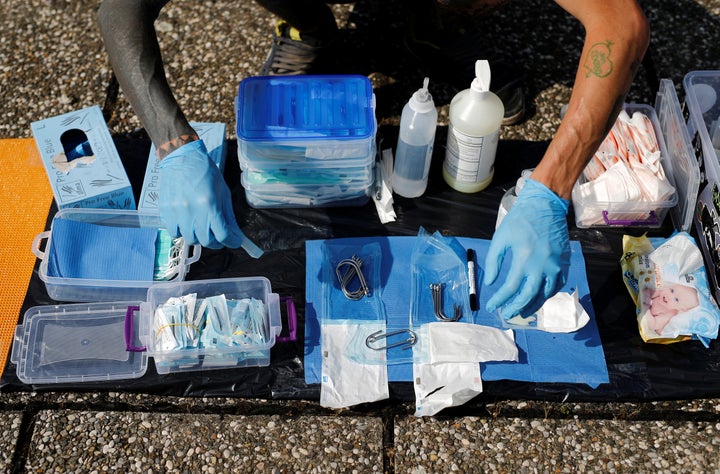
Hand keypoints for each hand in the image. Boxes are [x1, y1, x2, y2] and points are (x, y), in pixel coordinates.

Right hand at [159, 140, 242, 248]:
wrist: (182, 158)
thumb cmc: (206, 173)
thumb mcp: (223, 192)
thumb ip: (228, 216)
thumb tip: (235, 235)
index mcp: (209, 204)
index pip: (222, 235)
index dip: (231, 241)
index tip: (233, 241)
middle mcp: (192, 210)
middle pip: (206, 241)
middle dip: (215, 242)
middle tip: (218, 236)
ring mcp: (176, 212)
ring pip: (190, 239)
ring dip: (199, 237)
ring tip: (202, 227)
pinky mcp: (165, 211)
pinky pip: (175, 232)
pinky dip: (183, 231)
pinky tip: (188, 222)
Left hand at [484, 178, 570, 317]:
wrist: (546, 205)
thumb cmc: (520, 220)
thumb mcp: (501, 238)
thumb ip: (493, 261)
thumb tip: (490, 282)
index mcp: (524, 259)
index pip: (510, 288)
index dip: (500, 300)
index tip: (492, 306)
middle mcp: (542, 265)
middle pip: (529, 295)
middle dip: (516, 307)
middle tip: (507, 314)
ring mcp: (555, 265)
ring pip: (545, 293)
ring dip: (533, 305)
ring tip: (522, 311)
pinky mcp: (563, 262)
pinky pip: (557, 284)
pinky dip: (548, 294)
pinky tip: (539, 297)